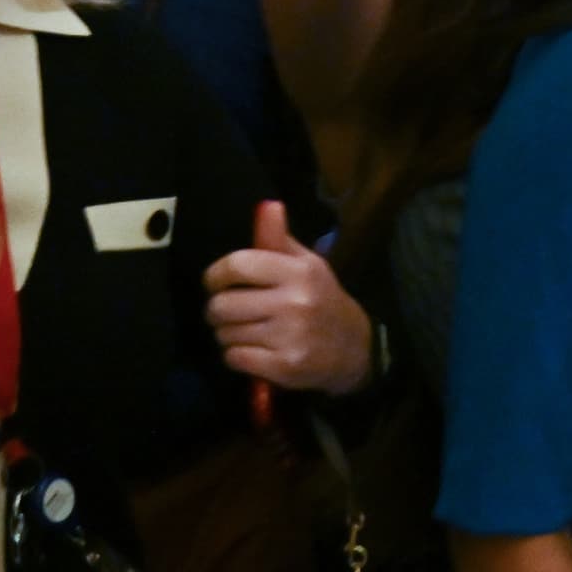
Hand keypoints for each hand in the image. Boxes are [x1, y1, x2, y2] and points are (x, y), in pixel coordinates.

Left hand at [202, 200, 374, 395]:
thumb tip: (267, 205)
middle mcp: (295, 302)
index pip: (237, 265)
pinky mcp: (284, 366)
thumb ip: (279, 239)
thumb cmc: (321, 300)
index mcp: (299, 272)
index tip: (216, 282)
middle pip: (222, 305)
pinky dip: (237, 356)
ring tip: (246, 332)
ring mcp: (290, 337)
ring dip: (228, 335)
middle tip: (231, 312)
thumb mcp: (307, 265)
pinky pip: (234, 358)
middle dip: (219, 310)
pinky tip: (254, 352)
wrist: (355, 348)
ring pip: (225, 334)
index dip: (215, 275)